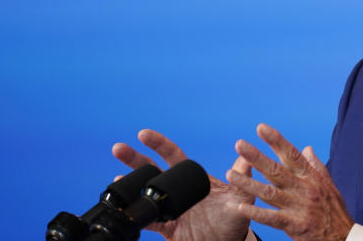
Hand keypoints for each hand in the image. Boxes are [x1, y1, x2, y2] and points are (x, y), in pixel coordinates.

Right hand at [112, 129, 254, 240]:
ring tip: (116, 178)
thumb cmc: (235, 217)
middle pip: (153, 169)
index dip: (159, 144)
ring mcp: (171, 207)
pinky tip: (125, 210)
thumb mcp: (241, 198)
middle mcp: (178, 190)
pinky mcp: (168, 227)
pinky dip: (138, 215)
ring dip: (130, 185)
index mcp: (194, 177)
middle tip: (118, 148)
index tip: (143, 134)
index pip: (173, 155)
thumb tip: (246, 156)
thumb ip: (242, 179)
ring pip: (146, 193)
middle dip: (135, 159)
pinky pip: (149, 220)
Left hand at [226, 123, 353, 240]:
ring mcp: (299, 206)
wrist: (345, 237)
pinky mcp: (296, 225)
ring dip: (248, 183)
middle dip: (256, 156)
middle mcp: (304, 188)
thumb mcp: (329, 184)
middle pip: (276, 170)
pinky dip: (256, 212)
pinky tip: (240, 207)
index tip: (261, 128)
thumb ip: (316, 165)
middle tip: (239, 144)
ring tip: (231, 174)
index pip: (291, 154)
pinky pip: (272, 218)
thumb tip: (306, 148)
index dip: (276, 140)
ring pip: (269, 192)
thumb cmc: (335, 210)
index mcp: (311, 177)